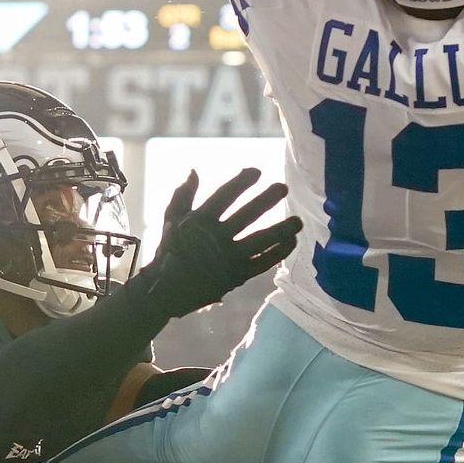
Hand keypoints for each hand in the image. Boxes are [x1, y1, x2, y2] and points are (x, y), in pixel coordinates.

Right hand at [125, 168, 299, 318]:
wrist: (165, 292)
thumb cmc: (170, 250)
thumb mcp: (170, 220)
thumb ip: (183, 195)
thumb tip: (194, 170)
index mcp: (199, 222)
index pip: (224, 197)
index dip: (241, 182)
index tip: (257, 171)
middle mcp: (215, 239)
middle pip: (247, 215)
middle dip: (266, 200)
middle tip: (283, 187)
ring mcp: (228, 259)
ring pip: (261, 241)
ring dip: (281, 230)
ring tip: (298, 221)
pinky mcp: (237, 277)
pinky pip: (263, 263)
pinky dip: (279, 252)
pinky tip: (291, 240)